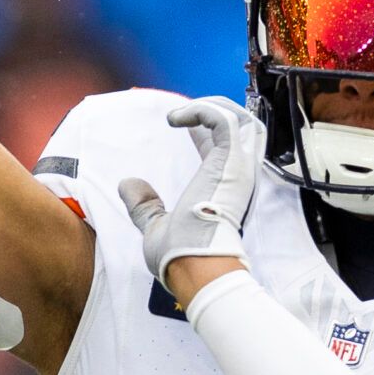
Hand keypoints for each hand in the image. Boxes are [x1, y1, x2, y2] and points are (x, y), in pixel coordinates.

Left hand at [119, 97, 265, 299]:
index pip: (228, 147)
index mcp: (227, 189)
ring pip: (241, 118)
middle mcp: (238, 176)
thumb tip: (127, 185)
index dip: (207, 128)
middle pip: (246, 127)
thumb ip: (145, 206)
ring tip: (182, 111)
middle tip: (186, 112)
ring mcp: (238, 168)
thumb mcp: (157, 227)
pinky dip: (201, 111)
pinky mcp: (231, 161)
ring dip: (212, 106)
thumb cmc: (182, 257)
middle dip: (218, 110)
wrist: (196, 268)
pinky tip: (175, 119)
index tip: (181, 121)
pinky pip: (223, 121)